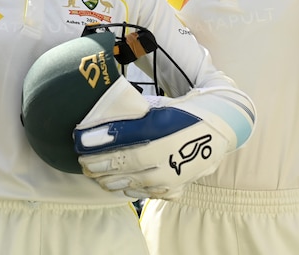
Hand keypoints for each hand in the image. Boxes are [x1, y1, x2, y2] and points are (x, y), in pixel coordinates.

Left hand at [74, 77, 254, 198]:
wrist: (218, 129)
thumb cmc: (184, 113)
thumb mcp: (160, 107)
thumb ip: (135, 114)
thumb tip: (105, 111)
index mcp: (164, 126)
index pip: (125, 136)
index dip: (100, 140)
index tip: (80, 140)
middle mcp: (169, 152)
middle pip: (126, 161)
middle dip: (99, 163)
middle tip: (82, 161)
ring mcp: (174, 173)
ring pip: (134, 181)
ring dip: (110, 179)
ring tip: (94, 174)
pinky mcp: (177, 187)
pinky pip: (147, 192)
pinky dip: (129, 188)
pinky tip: (116, 184)